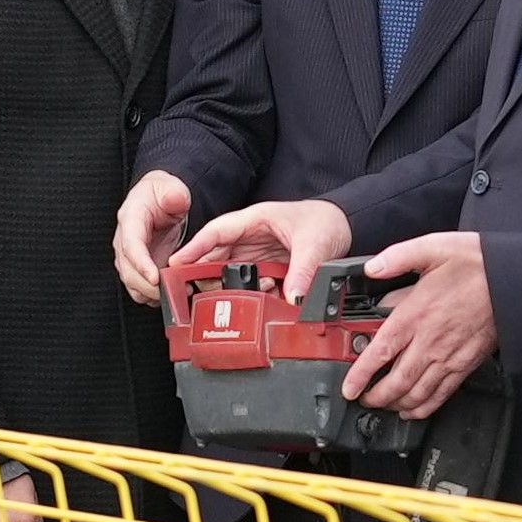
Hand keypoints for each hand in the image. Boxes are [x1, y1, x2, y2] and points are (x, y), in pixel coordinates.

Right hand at [115, 171, 191, 305]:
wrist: (158, 199)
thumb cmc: (161, 194)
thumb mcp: (170, 187)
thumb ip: (174, 193)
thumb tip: (175, 199)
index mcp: (130, 219)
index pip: (130, 245)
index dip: (141, 264)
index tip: (154, 277)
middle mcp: (125, 240)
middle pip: (128, 270)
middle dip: (147, 285)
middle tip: (171, 292)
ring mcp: (130, 256)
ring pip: (132, 283)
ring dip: (150, 293)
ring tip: (174, 295)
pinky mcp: (138, 267)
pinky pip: (140, 287)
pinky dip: (153, 295)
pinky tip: (170, 294)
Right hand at [171, 198, 350, 303]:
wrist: (345, 226)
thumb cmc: (325, 220)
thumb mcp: (314, 243)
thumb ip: (303, 270)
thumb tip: (292, 297)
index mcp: (255, 220)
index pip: (216, 232)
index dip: (194, 248)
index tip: (176, 264)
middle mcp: (252, 237)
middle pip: (217, 256)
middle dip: (206, 276)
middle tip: (195, 295)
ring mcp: (259, 253)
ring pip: (233, 273)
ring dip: (233, 289)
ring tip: (236, 302)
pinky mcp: (270, 268)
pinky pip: (254, 285)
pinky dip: (255, 295)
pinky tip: (264, 300)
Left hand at [339, 233, 496, 419]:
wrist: (515, 280)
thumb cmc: (478, 264)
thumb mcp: (432, 247)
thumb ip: (397, 257)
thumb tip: (372, 267)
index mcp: (417, 313)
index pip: (381, 351)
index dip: (361, 374)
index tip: (348, 387)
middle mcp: (431, 340)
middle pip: (397, 381)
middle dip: (375, 397)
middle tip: (362, 400)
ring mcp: (449, 356)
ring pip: (418, 393)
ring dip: (397, 405)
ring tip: (383, 407)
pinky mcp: (466, 364)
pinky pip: (442, 394)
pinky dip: (425, 407)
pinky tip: (414, 410)